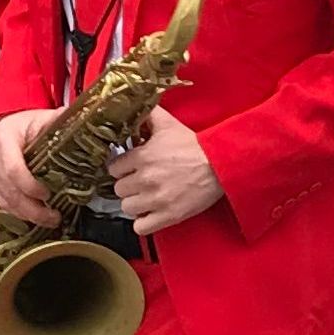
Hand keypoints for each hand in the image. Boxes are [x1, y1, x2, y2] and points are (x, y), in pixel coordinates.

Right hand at [0, 107, 62, 226]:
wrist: (4, 126)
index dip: (30, 186)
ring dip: (27, 215)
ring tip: (49, 220)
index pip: (14, 169)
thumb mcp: (41, 118)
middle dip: (33, 209)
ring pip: (5, 200)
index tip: (48, 194)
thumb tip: (77, 118)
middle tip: (54, 218)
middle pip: (10, 190)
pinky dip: (19, 212)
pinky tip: (35, 217)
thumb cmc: (26, 124)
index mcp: (5, 138)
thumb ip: (58, 120)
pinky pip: (1, 203)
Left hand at [107, 108, 222, 233]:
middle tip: (140, 183)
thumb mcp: (169, 124)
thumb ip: (148, 114)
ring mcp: (156, 200)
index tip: (129, 169)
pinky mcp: (168, 216)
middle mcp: (146, 179)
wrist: (221, 164)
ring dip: (135, 204)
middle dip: (128, 186)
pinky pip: (140, 227)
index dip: (121, 168)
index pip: (113, 168)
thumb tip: (134, 107)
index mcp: (143, 157)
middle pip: (118, 189)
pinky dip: (143, 222)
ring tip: (147, 198)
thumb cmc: (195, 146)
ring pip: (127, 208)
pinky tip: (151, 213)